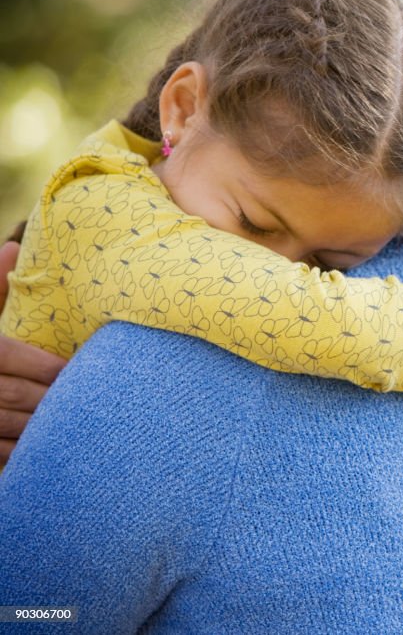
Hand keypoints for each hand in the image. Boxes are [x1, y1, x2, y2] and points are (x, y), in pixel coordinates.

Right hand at [0, 241, 66, 463]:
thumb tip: (13, 247)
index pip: (2, 354)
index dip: (42, 365)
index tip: (74, 370)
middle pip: (9, 396)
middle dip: (52, 399)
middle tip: (92, 403)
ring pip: (6, 429)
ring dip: (44, 431)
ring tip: (82, 429)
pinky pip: (0, 457)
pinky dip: (25, 455)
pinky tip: (53, 452)